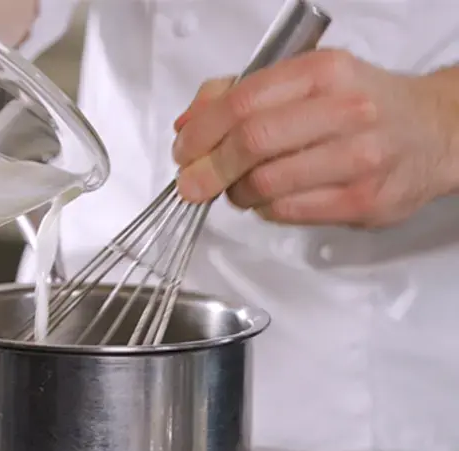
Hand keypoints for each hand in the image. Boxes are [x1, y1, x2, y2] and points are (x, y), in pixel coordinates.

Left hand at [172, 49, 458, 227]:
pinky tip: (270, 198)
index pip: (242, 102)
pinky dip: (265, 210)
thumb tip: (187, 125)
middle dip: (208, 168)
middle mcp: (345, 111)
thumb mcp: (305, 81)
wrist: (432, 132)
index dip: (201, 132)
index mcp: (323, 73)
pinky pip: (288, 212)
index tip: (184, 149)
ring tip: (238, 187)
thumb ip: (240, 95)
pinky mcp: (363, 201)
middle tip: (192, 182)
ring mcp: (358, 159)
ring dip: (237, 192)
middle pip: (251, 144)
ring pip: (266, 184)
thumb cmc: (362, 106)